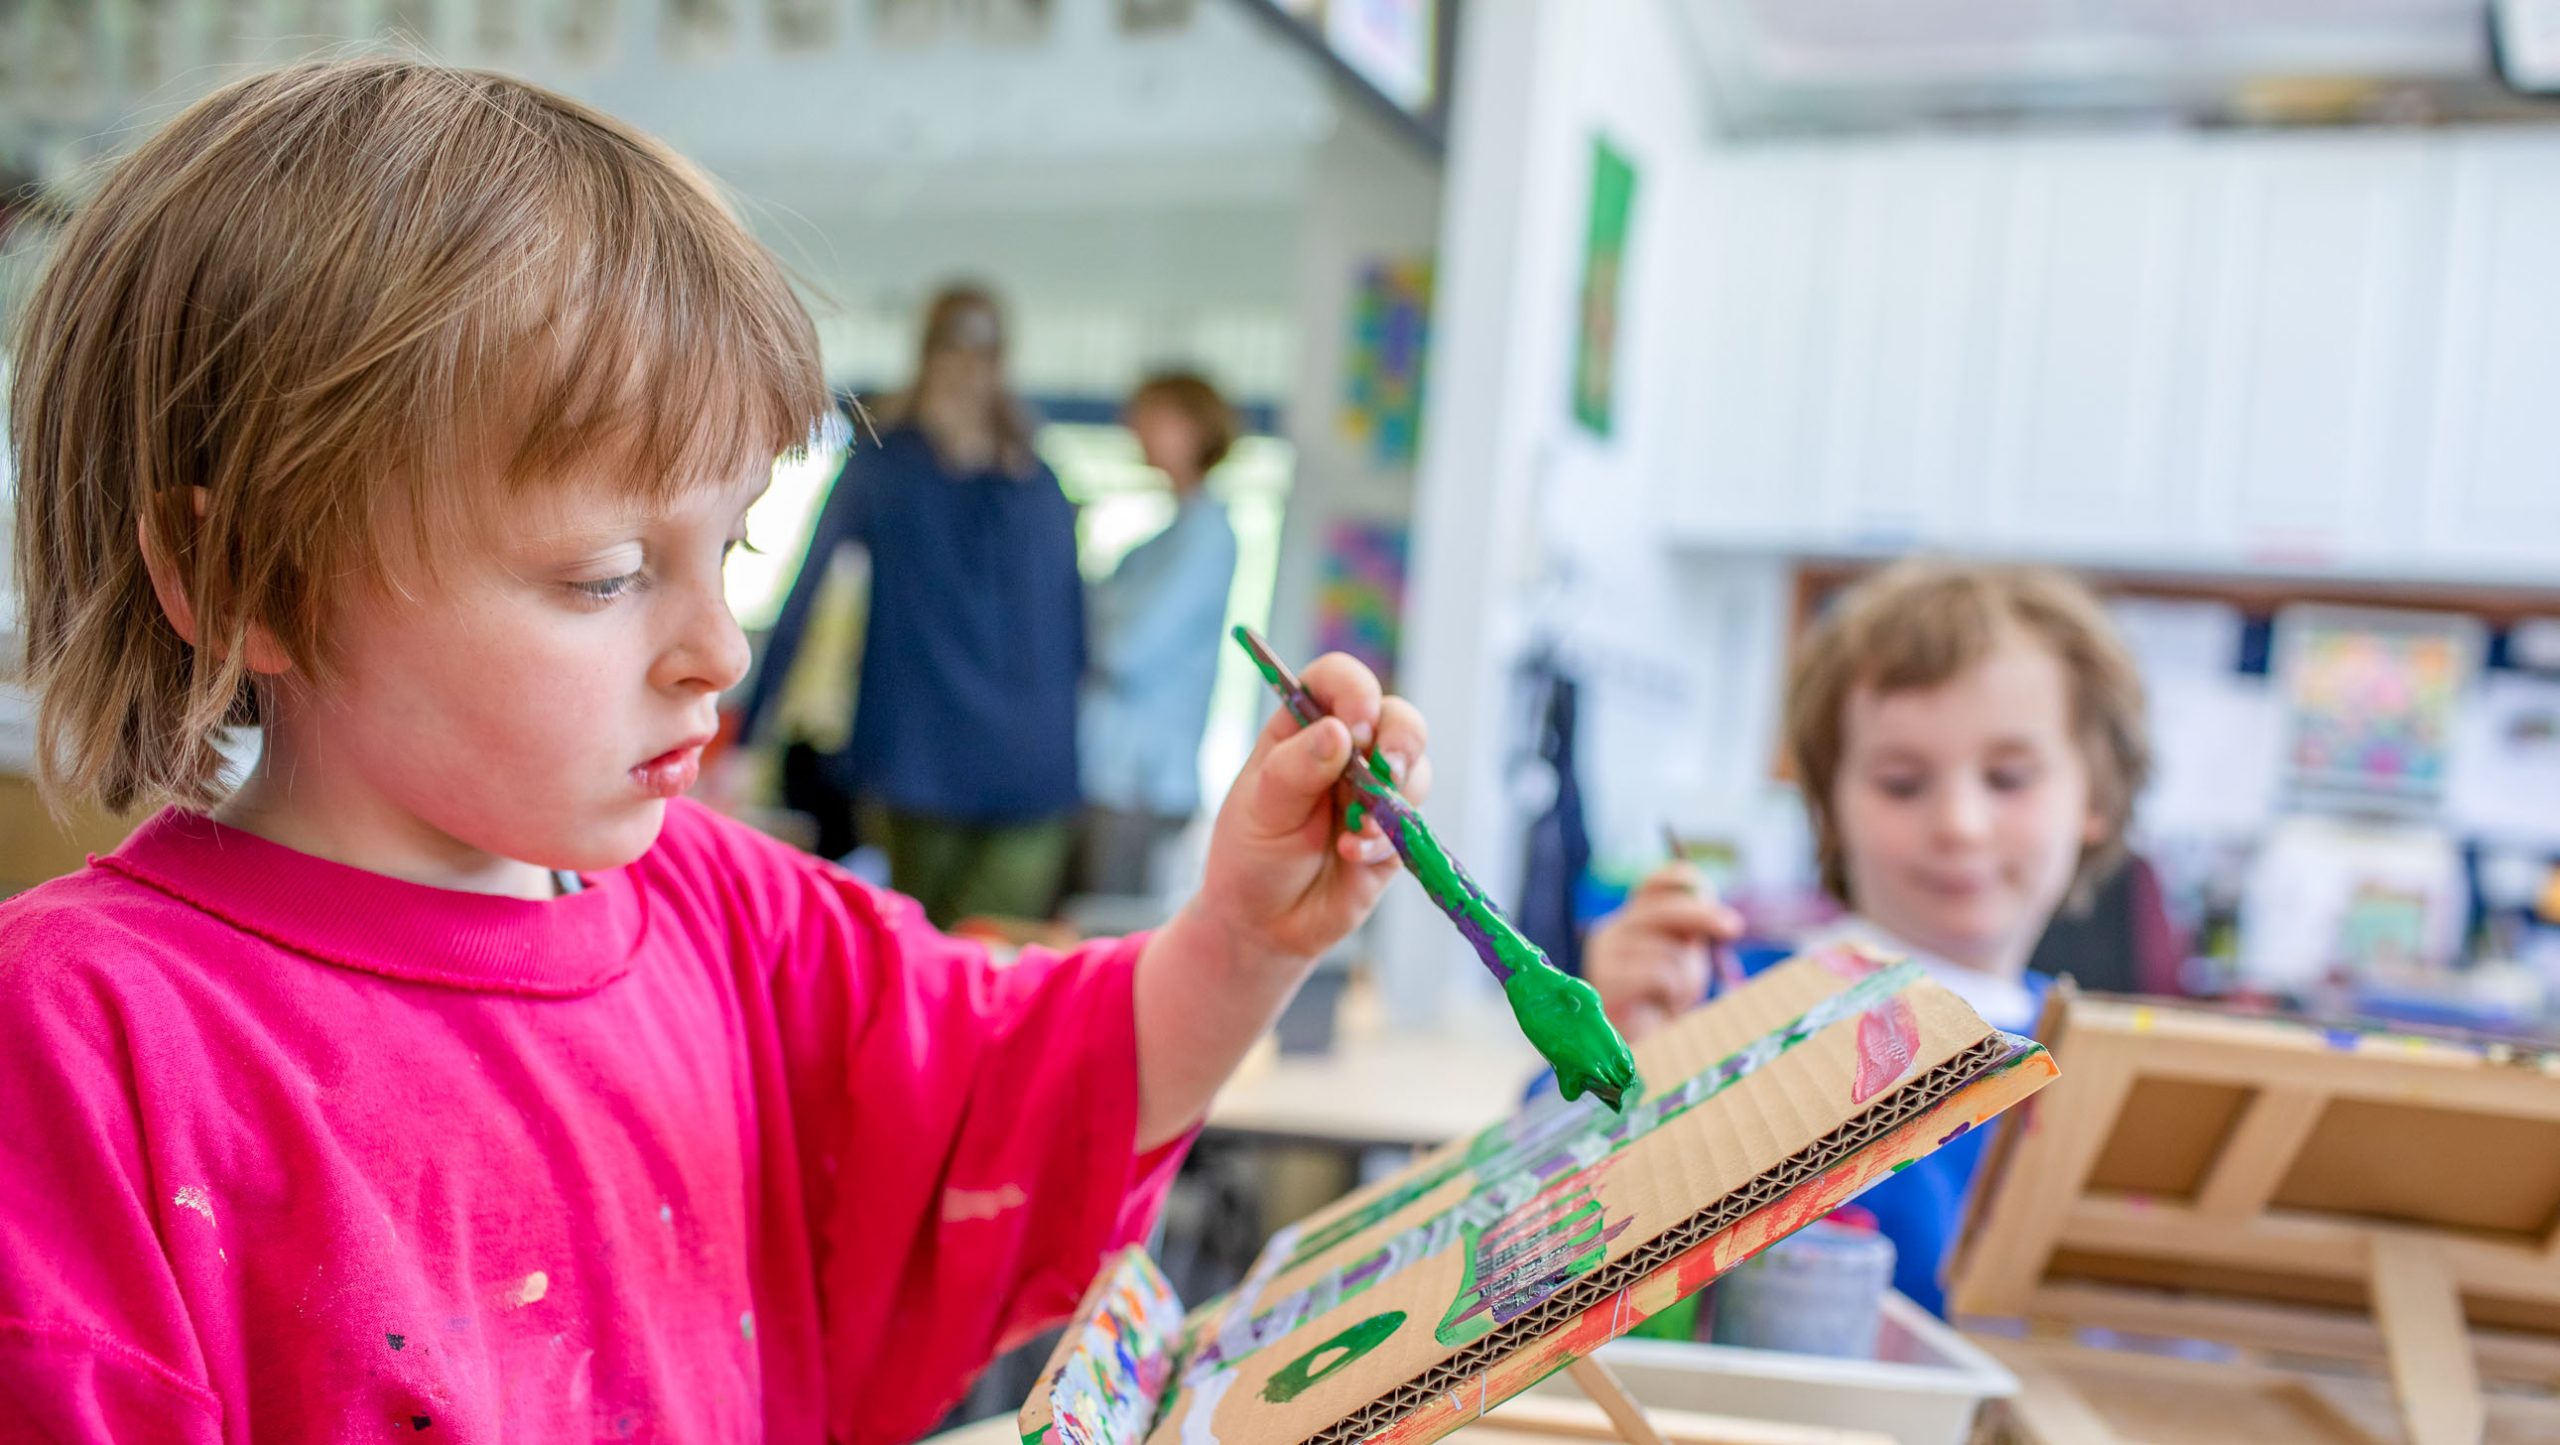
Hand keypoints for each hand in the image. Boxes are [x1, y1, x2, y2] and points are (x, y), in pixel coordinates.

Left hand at [1131, 652, 1430, 1146]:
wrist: (1265, 925)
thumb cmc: (1250, 855)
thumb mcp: (1260, 810)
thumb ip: (1296, 769)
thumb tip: (1338, 732)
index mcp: (1302, 728)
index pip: (1337, 680)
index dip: (1354, 689)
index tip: (1354, 723)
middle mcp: (1346, 750)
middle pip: (1395, 715)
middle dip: (1400, 737)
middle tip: (1385, 768)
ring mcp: (1375, 790)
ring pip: (1416, 765)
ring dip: (1393, 796)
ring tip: (1353, 834)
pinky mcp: (1394, 831)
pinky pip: (1412, 819)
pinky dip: (1387, 838)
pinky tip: (1351, 857)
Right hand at [1583, 864, 1744, 1041]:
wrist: (1636, 1048)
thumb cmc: (1664, 1001)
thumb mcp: (1684, 958)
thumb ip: (1694, 932)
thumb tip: (1724, 918)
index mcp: (1631, 919)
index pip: (1656, 882)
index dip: (1685, 881)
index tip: (1710, 895)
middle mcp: (1612, 930)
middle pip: (1665, 908)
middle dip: (1704, 916)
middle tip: (1734, 929)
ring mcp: (1605, 955)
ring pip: (1669, 951)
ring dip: (1686, 978)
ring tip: (1674, 999)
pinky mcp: (1607, 982)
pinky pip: (1659, 975)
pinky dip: (1672, 994)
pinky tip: (1661, 1007)